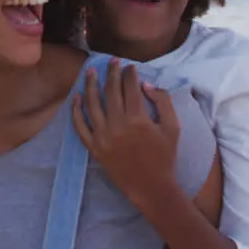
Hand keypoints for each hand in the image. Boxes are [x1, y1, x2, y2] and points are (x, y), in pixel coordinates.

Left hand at [72, 58, 180, 210]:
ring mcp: (103, 137)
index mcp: (138, 119)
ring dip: (91, 85)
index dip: (129, 74)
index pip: (131, 89)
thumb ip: (163, 102)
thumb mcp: (172, 128)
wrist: (151, 187)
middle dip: (112, 73)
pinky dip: (76, 111)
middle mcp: (118, 125)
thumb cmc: (165, 157)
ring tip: (91, 71)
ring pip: (92, 104)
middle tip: (112, 61)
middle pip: (111, 92)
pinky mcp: (94, 148)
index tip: (129, 66)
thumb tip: (145, 84)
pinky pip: (80, 127)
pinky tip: (76, 97)